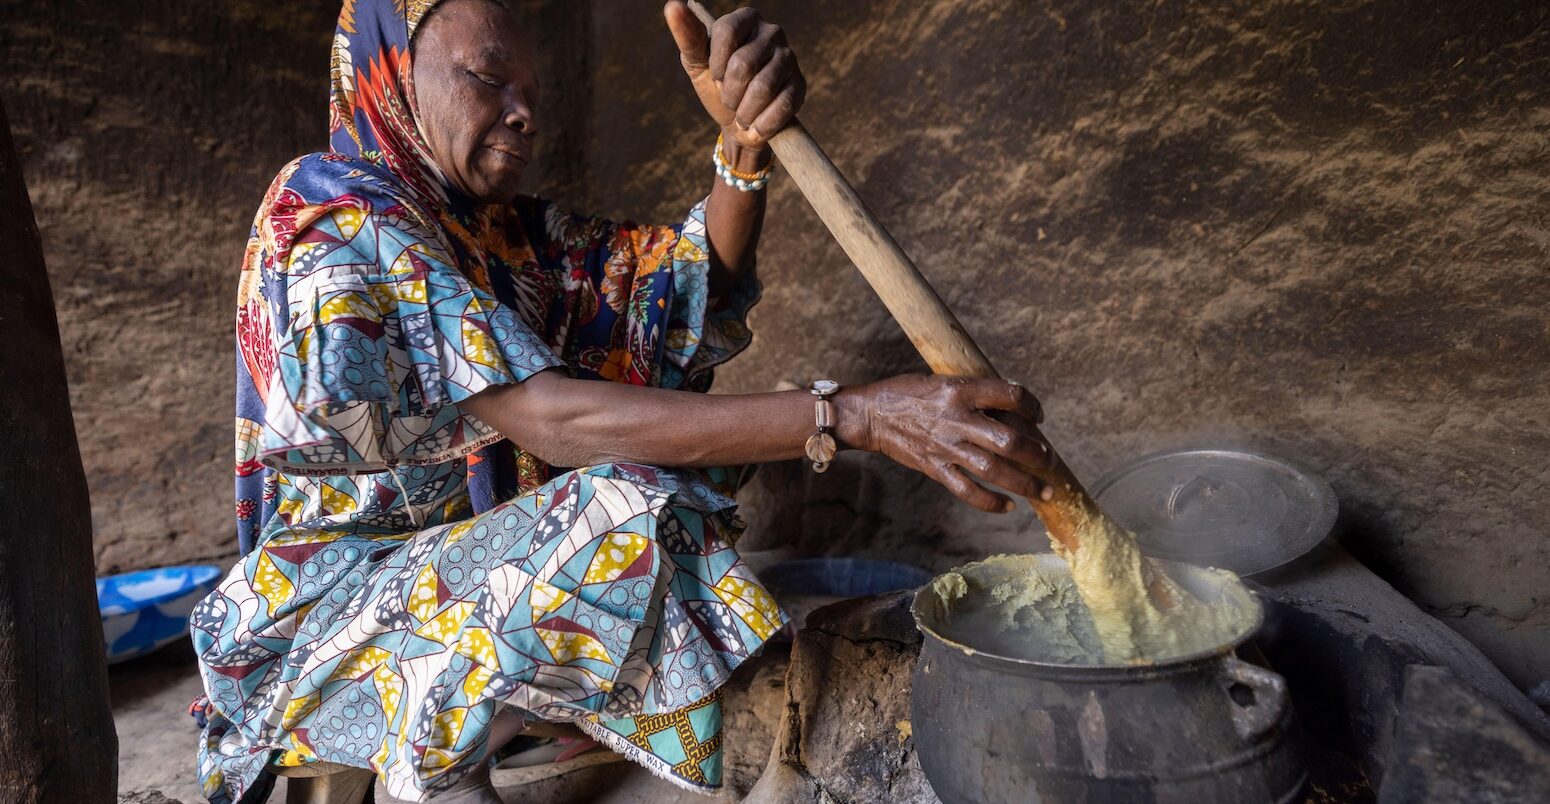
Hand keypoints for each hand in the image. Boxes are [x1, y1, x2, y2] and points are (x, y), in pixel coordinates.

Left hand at [663, 2, 806, 155]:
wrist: (739, 123)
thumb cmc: (717, 86)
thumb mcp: (697, 63)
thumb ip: (687, 36)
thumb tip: (673, 5)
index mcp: (745, 19)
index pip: (727, 32)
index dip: (717, 64)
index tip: (715, 76)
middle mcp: (772, 32)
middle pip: (744, 64)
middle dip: (729, 92)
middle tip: (728, 100)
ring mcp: (789, 58)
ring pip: (763, 87)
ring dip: (745, 111)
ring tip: (742, 115)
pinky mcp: (800, 85)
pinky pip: (782, 105)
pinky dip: (762, 124)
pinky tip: (755, 126)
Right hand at [835, 375, 1055, 512]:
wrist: (872, 415)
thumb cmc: (909, 393)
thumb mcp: (944, 381)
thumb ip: (975, 395)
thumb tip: (1012, 412)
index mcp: (961, 391)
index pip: (1010, 395)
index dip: (1032, 405)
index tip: (1039, 416)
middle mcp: (956, 419)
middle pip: (1008, 440)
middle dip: (1036, 453)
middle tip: (1049, 460)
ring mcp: (946, 447)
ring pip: (994, 470)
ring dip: (1025, 483)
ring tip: (1046, 491)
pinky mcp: (936, 468)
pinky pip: (968, 491)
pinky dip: (991, 502)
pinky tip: (1009, 506)